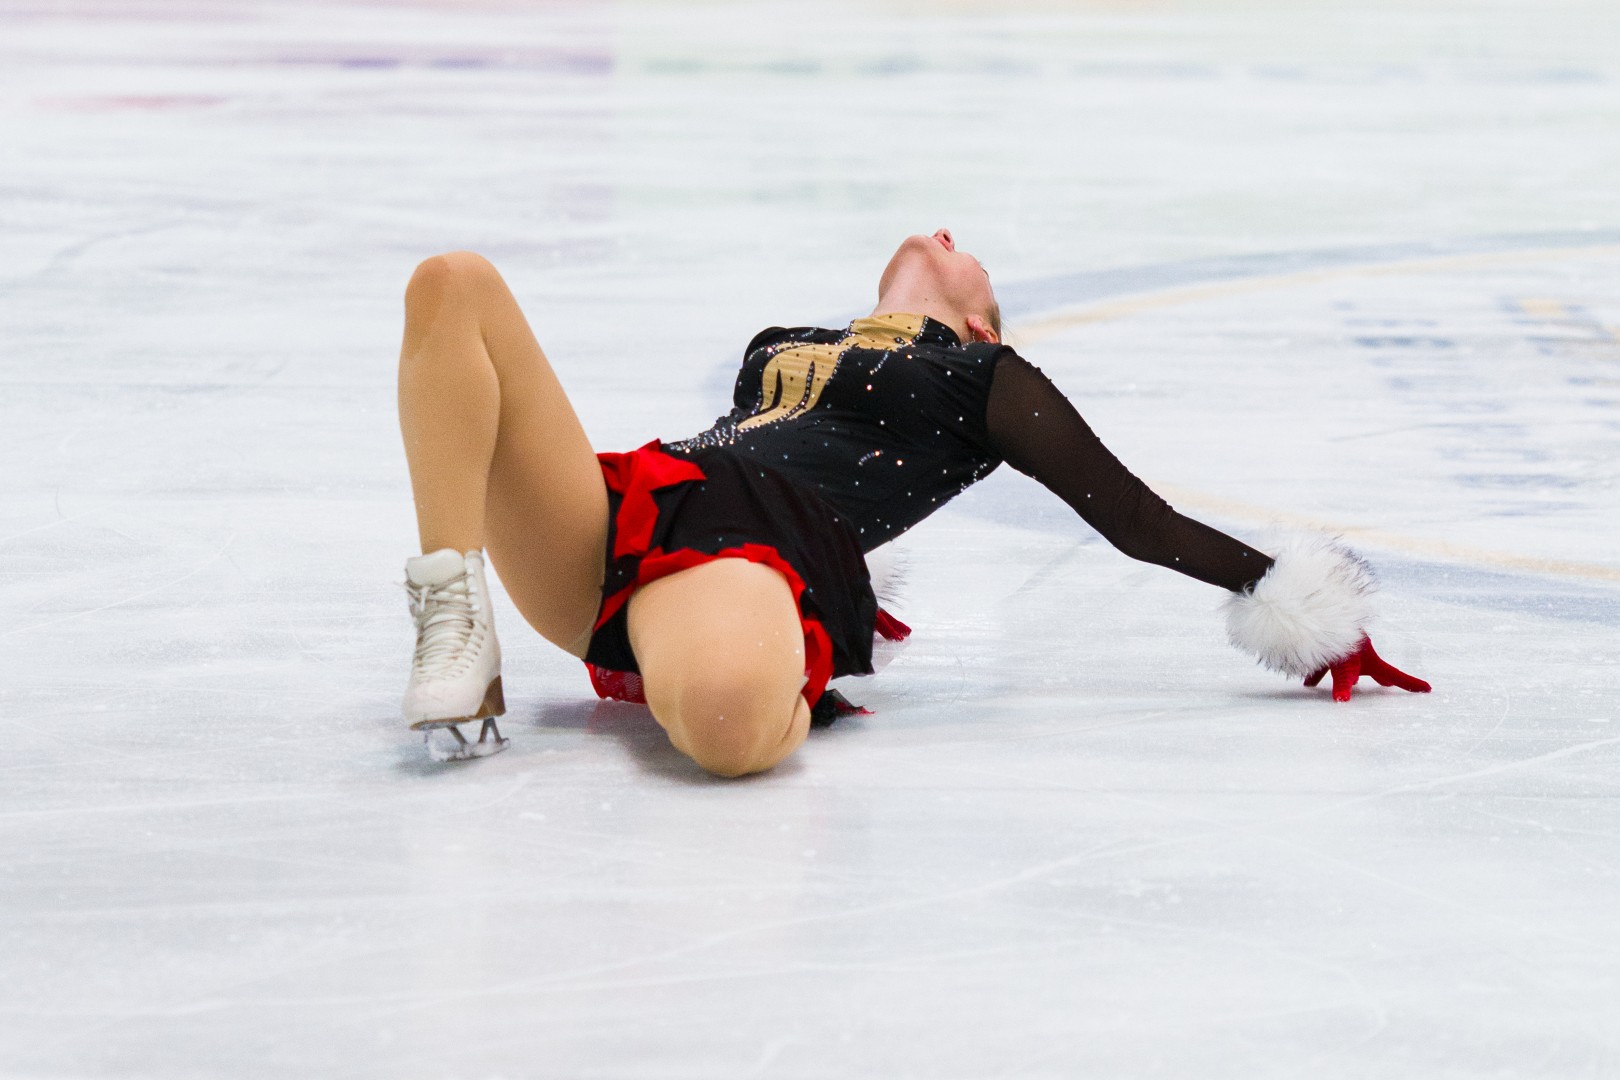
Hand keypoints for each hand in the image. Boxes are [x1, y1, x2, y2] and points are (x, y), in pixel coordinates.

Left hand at [1304, 636, 1430, 701]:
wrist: (1323, 613)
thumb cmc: (1338, 642)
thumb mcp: (1343, 668)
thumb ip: (1342, 686)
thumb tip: (1342, 701)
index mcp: (1372, 660)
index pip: (1395, 675)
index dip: (1410, 684)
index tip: (1428, 688)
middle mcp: (1361, 654)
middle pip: (1372, 670)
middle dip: (1379, 677)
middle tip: (1387, 684)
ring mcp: (1346, 650)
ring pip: (1346, 667)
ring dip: (1344, 677)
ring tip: (1349, 685)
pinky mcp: (1329, 647)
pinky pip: (1325, 663)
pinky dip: (1318, 673)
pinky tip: (1307, 683)